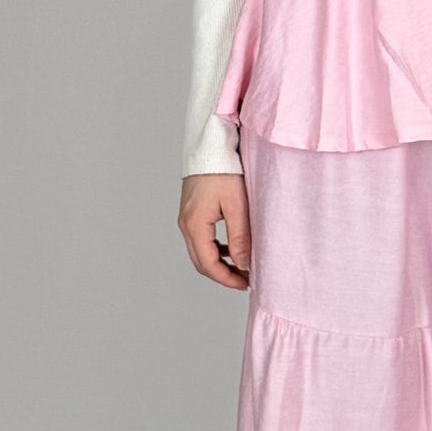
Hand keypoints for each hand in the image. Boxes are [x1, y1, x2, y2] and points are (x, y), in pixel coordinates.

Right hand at [180, 171, 251, 289]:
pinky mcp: (191, 212)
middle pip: (201, 262)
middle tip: (245, 280)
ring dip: (219, 263)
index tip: (245, 283)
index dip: (227, 279)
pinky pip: (200, 239)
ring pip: (200, 252)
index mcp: (195, 225)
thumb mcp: (236, 205)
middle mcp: (186, 224)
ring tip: (241, 267)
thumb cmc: (223, 170)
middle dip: (223, 275)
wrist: (210, 146)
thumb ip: (240, 237)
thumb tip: (243, 264)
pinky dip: (215, 249)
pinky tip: (230, 248)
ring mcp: (186, 219)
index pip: (208, 265)